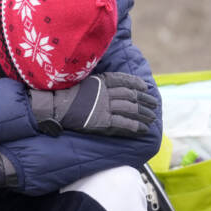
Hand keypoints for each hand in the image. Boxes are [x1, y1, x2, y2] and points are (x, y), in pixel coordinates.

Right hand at [30, 72, 156, 136]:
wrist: (56, 106)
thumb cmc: (67, 95)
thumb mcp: (86, 82)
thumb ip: (100, 84)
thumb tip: (111, 86)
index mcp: (102, 81)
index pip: (125, 81)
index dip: (137, 84)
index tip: (146, 88)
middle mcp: (106, 93)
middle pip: (132, 95)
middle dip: (145, 101)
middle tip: (155, 104)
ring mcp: (105, 107)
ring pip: (131, 109)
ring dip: (144, 114)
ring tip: (152, 118)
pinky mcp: (103, 121)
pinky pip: (123, 123)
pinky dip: (136, 126)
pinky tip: (144, 129)